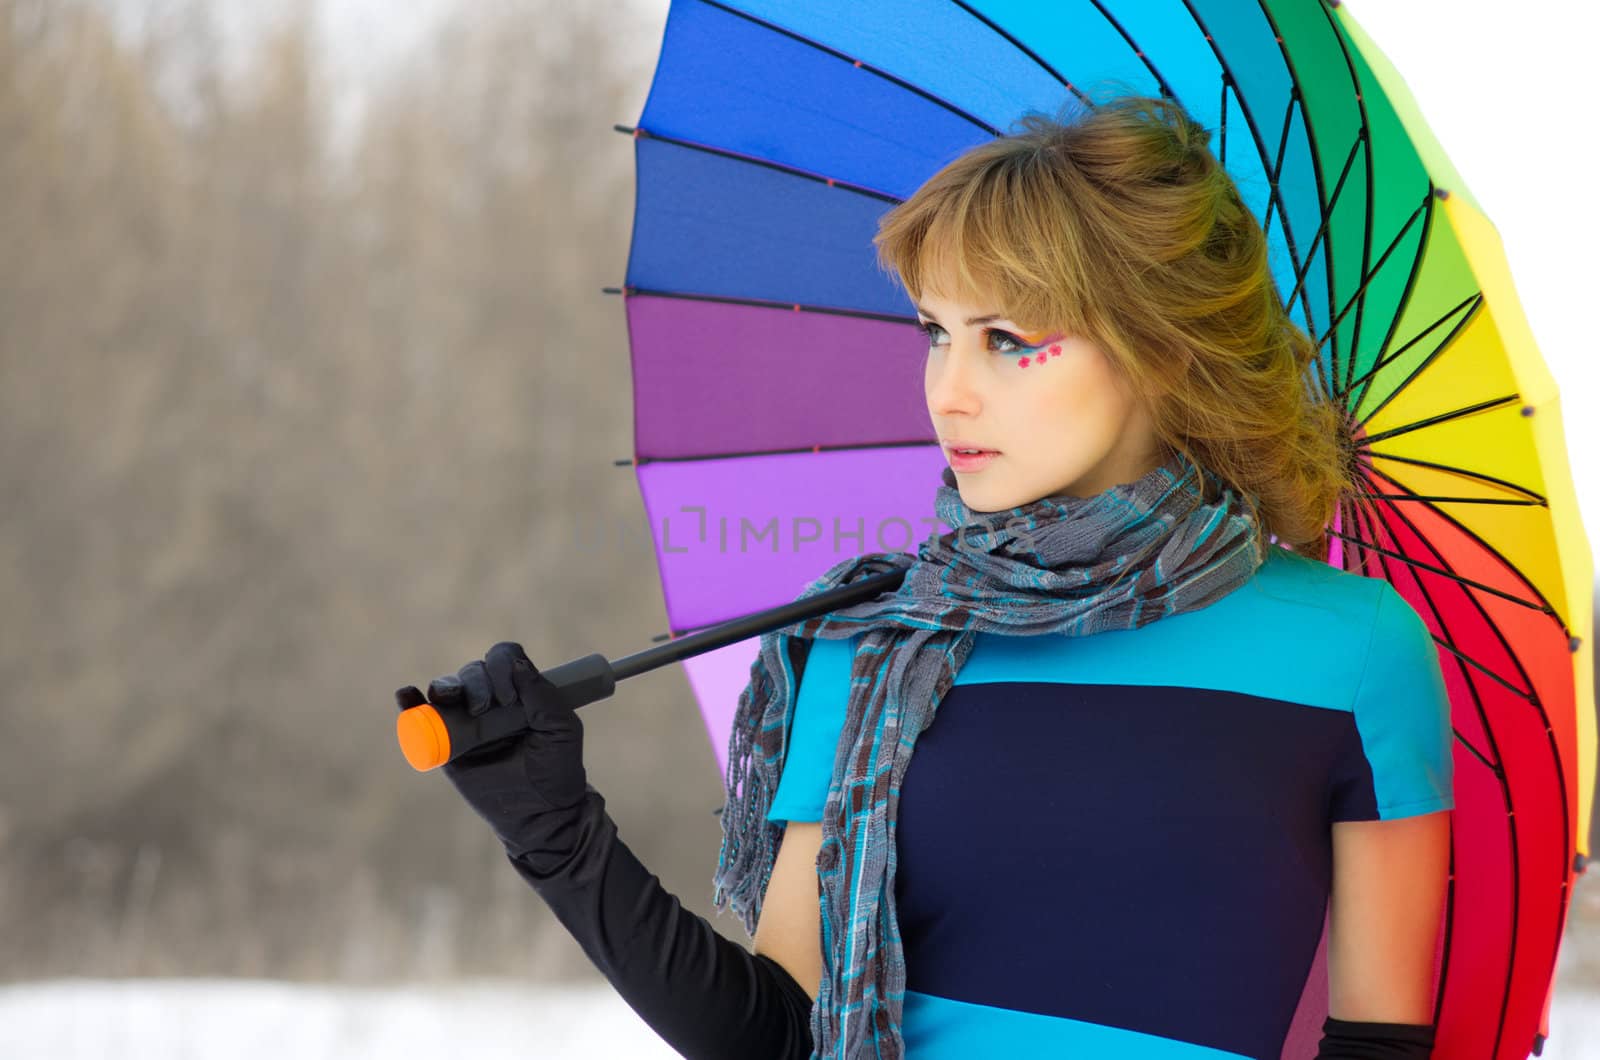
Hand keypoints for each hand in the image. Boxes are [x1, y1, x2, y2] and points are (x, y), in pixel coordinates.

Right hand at [395, 641, 588, 858]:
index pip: (505, 658)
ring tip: (446, 698)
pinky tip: (407, 695)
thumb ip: (544, 695)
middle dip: (477, 682)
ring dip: (444, 686)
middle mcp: (492, 700)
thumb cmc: (556, 770)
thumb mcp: (561, 729)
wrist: (539, 814)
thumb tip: (516, 663)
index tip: (510, 697)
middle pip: (475, 670)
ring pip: (448, 688)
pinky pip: (422, 717)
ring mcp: (466, 721)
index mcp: (521, 691)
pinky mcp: (446, 744)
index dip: (502, 666)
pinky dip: (410, 702)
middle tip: (486, 708)